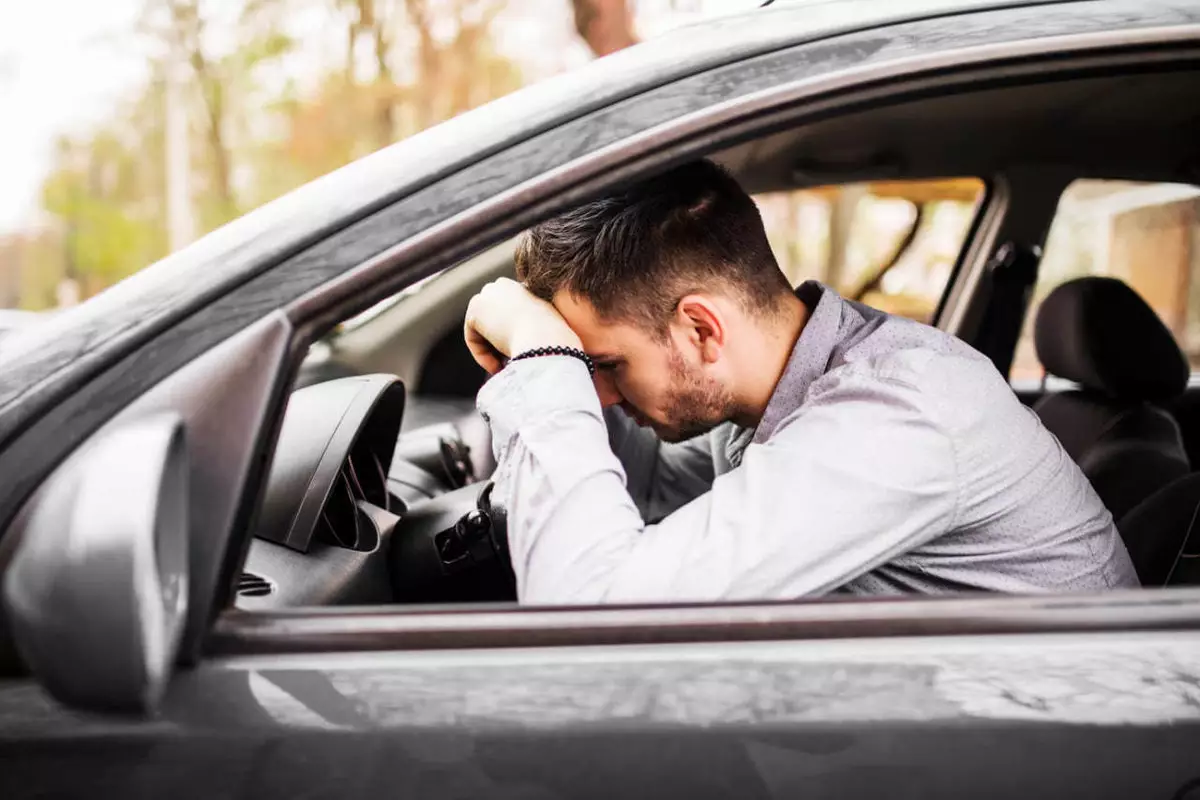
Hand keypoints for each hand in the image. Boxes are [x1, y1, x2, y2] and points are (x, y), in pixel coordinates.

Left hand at [463, 278, 582, 374]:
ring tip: (505, 368)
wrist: (547, 340)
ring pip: (482, 330)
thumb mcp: (551, 330)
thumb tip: (525, 345)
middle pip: (492, 319)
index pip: (510, 313)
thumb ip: (536, 329)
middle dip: (497, 342)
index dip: (513, 336)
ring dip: (491, 351)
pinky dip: (482, 355)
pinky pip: (473, 338)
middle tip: (508, 364)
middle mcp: (505, 284)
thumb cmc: (556, 342)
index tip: (521, 354)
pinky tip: (497, 366)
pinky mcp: (475, 309)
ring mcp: (488, 294)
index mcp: (526, 284)